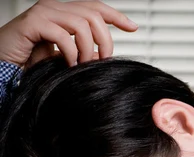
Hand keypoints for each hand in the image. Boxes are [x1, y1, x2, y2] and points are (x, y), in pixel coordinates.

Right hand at [0, 0, 137, 68]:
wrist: (4, 65)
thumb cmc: (32, 61)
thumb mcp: (66, 56)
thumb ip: (84, 51)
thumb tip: (105, 54)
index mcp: (64, 13)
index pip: (96, 8)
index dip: (117, 16)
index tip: (133, 27)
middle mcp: (55, 7)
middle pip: (94, 15)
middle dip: (104, 41)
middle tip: (101, 61)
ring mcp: (43, 12)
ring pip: (81, 24)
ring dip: (87, 49)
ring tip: (82, 65)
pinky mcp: (32, 23)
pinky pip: (62, 34)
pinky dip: (70, 52)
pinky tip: (67, 64)